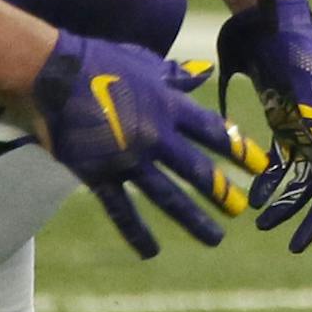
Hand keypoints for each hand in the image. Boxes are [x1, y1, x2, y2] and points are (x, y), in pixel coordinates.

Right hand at [31, 30, 268, 258]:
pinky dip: (136, 232)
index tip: (259, 165)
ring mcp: (127, 158)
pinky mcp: (99, 174)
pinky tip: (151, 251)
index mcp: (166, 105)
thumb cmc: (98, 60)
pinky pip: (121, 209)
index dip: (237, 148)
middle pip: (195, 170)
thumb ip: (174, 74)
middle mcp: (153, 135)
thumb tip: (203, 73)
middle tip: (241, 209)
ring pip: (166, 196)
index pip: (211, 131)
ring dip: (193, 219)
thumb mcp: (142, 61)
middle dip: (221, 191)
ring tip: (214, 238)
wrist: (52, 74)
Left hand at [214, 0, 311, 251]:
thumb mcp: (301, 75)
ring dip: (288, 203)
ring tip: (262, 223)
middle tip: (295, 246)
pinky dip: (271, 179)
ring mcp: (304, 125)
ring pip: (303, 178)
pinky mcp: (283, 118)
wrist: (264, 15)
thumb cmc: (287, 42)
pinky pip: (282, 159)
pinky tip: (254, 195)